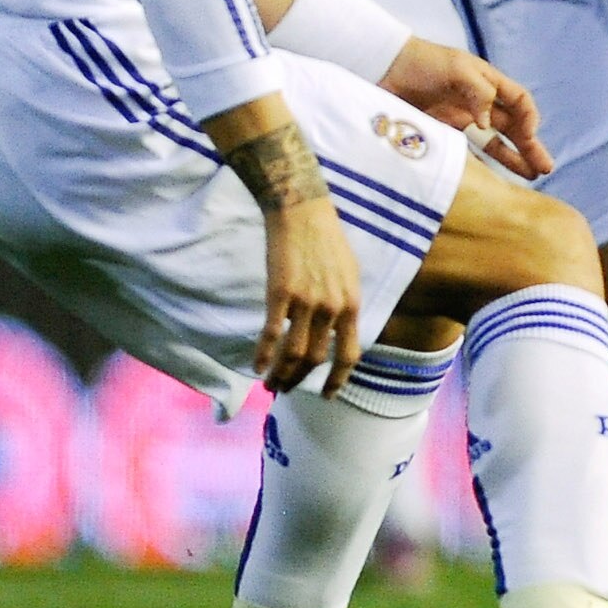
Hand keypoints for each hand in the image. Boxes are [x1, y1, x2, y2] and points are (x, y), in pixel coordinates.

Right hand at [256, 191, 362, 393]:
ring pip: (293, 353)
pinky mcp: (280, 293)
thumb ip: (344, 304)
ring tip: (270, 385)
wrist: (302, 212)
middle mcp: (332, 307)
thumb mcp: (349, 275)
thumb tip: (339, 331)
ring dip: (280, 374)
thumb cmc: (327, 241)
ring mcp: (306, 302)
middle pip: (316, 358)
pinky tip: (256, 366)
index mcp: (351, 303)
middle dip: (300, 380)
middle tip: (286, 391)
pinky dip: (264, 354)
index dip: (338, 379)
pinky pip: (271, 333)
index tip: (328, 395)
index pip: (349, 353)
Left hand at [380, 40, 554, 180]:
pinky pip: (466, 153)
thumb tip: (488, 125)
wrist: (381, 68)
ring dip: (512, 159)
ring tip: (531, 176)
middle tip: (545, 167)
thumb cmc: (422, 61)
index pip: (519, 102)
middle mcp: (478, 104)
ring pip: (494, 143)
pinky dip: (480, 166)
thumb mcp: (457, 69)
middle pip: (512, 127)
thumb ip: (479, 93)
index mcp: (487, 83)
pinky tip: (491, 180)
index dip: (529, 118)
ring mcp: (460, 121)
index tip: (529, 135)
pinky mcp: (441, 135)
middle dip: (530, 146)